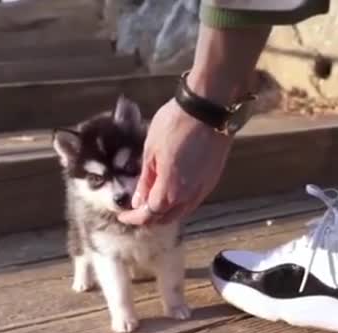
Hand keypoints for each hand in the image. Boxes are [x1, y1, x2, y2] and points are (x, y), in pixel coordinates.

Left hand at [117, 99, 232, 224]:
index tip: (123, 215)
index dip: (135, 218)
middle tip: (137, 210)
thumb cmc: (174, 126)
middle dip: (150, 217)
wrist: (207, 109)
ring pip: (183, 211)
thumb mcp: (150, 152)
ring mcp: (204, 189)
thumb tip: (138, 201)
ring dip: (166, 212)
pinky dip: (180, 203)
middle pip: (167, 217)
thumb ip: (146, 180)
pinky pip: (194, 200)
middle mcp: (189, 196)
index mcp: (170, 190)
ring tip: (153, 203)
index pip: (150, 214)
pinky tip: (173, 192)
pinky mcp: (213, 179)